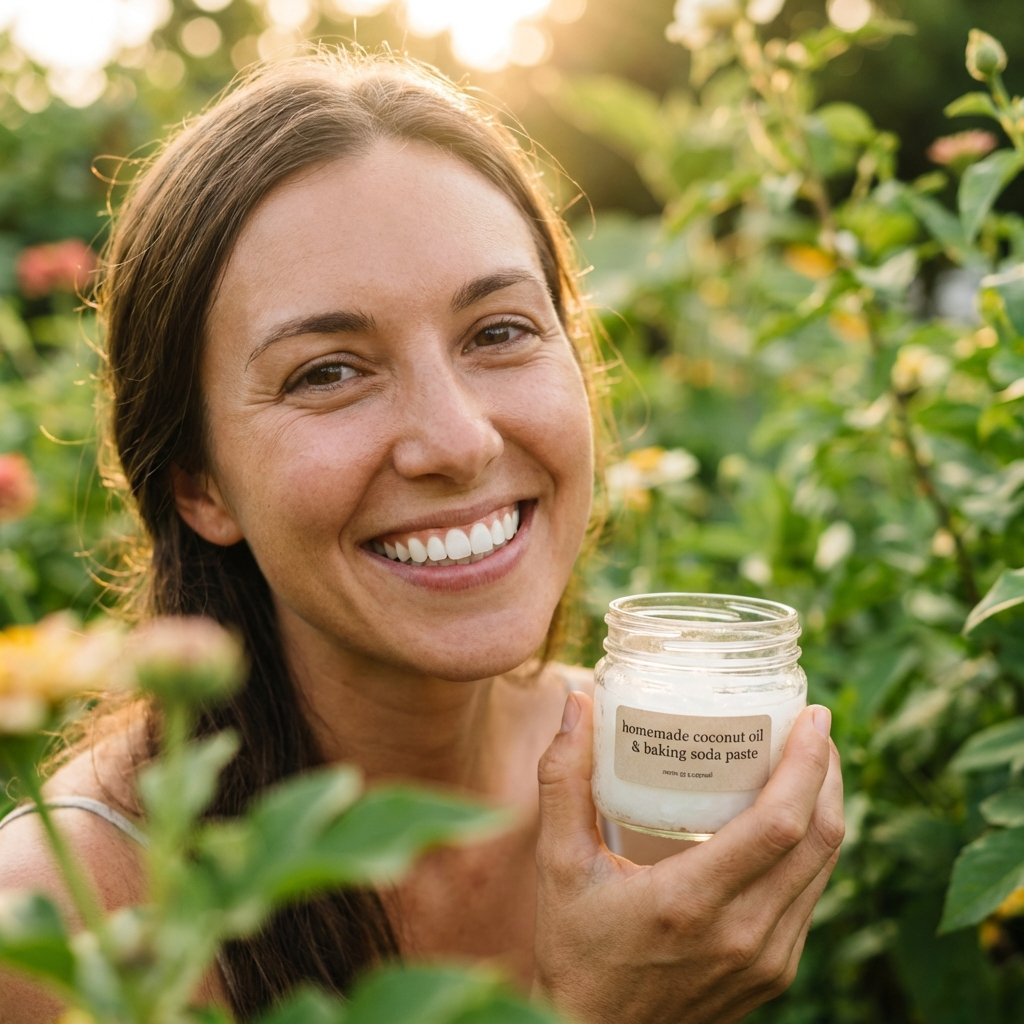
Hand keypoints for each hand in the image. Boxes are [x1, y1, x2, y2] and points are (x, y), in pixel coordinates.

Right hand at [534, 694, 843, 1023]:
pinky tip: (793, 819)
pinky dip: (812, 848)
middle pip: (818, 839)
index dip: (806, 765)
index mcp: (692, 902)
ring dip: (826, 807)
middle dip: (826, 773)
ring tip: (810, 760)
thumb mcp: (558, 865)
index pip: (779, 824)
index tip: (811, 717)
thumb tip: (574, 702)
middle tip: (813, 724)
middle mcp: (743, 933)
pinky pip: (810, 896)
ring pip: (823, 868)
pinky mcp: (774, 972)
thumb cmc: (576, 953)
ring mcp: (767, 958)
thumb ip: (563, 782)